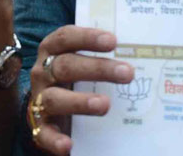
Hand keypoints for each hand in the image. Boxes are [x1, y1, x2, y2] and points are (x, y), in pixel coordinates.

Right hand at [27, 27, 133, 154]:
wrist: (46, 107)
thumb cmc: (73, 78)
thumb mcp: (81, 62)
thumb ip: (102, 57)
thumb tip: (142, 55)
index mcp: (53, 51)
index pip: (66, 38)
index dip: (87, 37)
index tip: (113, 41)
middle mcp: (43, 73)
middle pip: (66, 66)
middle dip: (97, 69)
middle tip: (127, 73)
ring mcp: (39, 99)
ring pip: (55, 98)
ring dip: (80, 102)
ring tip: (105, 105)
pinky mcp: (40, 126)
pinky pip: (45, 133)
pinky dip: (55, 139)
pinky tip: (69, 145)